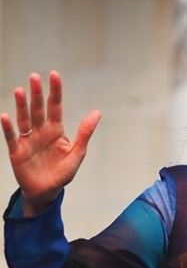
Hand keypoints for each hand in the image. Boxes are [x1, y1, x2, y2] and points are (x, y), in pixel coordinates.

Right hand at [0, 71, 100, 215]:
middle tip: (34, 77)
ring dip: (21, 105)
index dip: (55, 91)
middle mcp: (40, 131)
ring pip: (24, 119)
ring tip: (20, 91)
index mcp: (56, 130)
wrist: (47, 192)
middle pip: (38, 109)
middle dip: (36, 94)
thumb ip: (85, 133)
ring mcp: (28, 140)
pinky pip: (12, 137)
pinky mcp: (17, 151)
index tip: (54, 75)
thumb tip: (97, 112)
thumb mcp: (77, 154)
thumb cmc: (62, 173)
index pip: (55, 107)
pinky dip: (9, 127)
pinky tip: (5, 116)